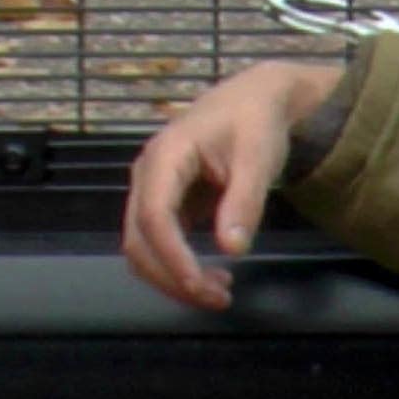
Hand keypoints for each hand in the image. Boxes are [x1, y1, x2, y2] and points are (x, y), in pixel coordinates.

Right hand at [123, 57, 343, 310]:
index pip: (155, 216)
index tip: (200, 284)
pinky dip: (177, 266)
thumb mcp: (259, 158)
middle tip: (218, 298)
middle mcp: (147, 174)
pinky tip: (211, 275)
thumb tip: (233, 249)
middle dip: (172, 277)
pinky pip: (157, 243)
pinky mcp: (161, 202)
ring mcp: (150, 189)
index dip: (172, 256)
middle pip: (139, 240)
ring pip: (142, 247)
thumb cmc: (255, 123)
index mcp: (166, 156)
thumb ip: (244, 202)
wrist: (253, 100)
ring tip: (219, 291)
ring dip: (172, 277)